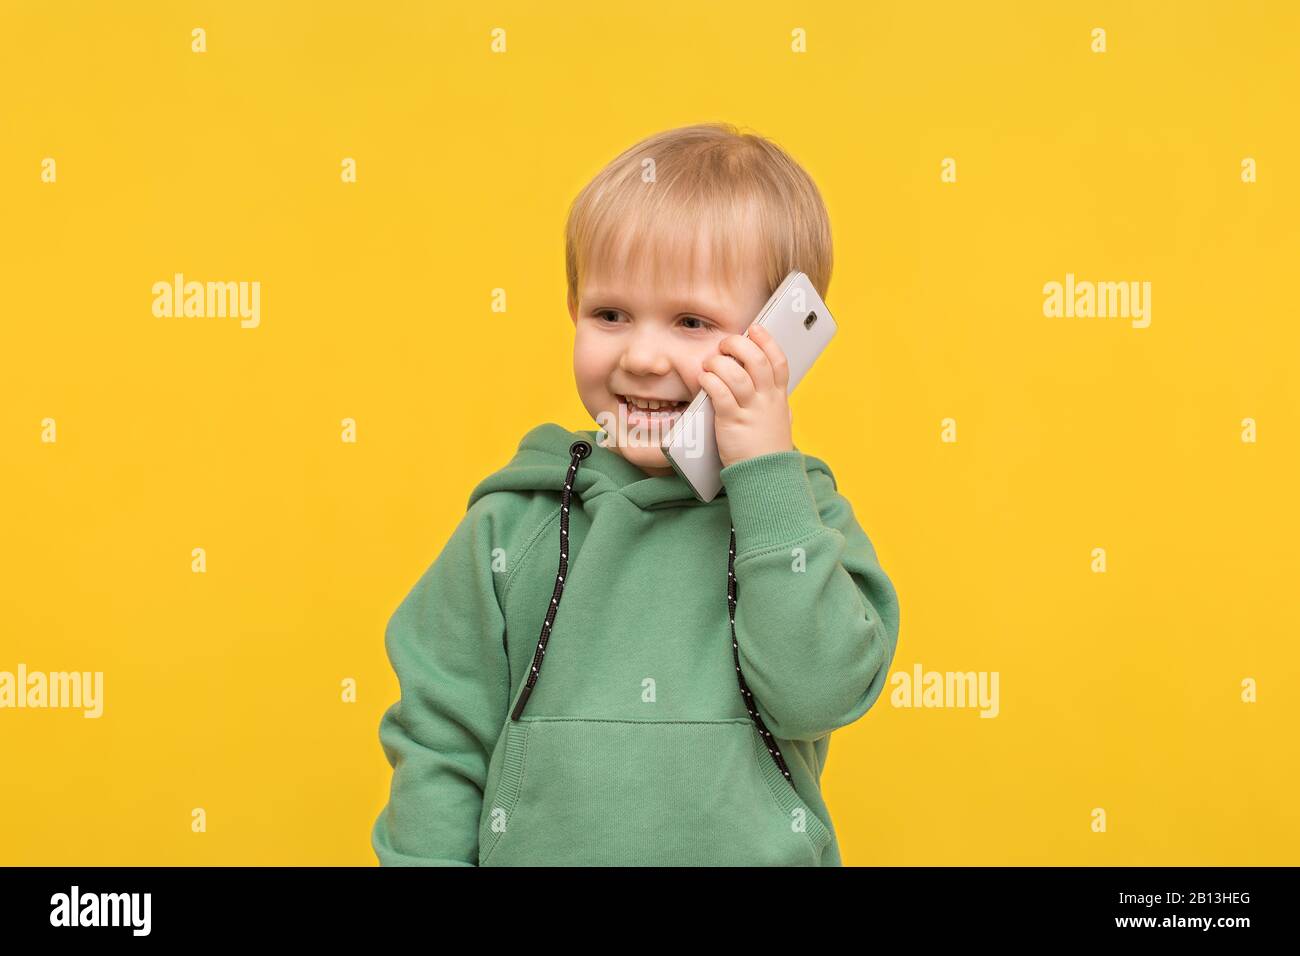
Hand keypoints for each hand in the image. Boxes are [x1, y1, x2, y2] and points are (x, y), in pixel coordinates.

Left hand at [698, 324, 793, 468]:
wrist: (766, 476)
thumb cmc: (768, 449)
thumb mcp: (780, 420)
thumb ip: (777, 403)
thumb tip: (776, 392)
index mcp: (779, 397)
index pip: (778, 360)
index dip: (766, 341)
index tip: (755, 328)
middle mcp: (767, 400)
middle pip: (757, 360)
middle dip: (739, 345)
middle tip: (725, 345)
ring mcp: (751, 410)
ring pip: (737, 374)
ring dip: (719, 363)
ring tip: (709, 364)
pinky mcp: (732, 422)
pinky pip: (720, 393)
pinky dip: (710, 381)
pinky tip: (703, 379)